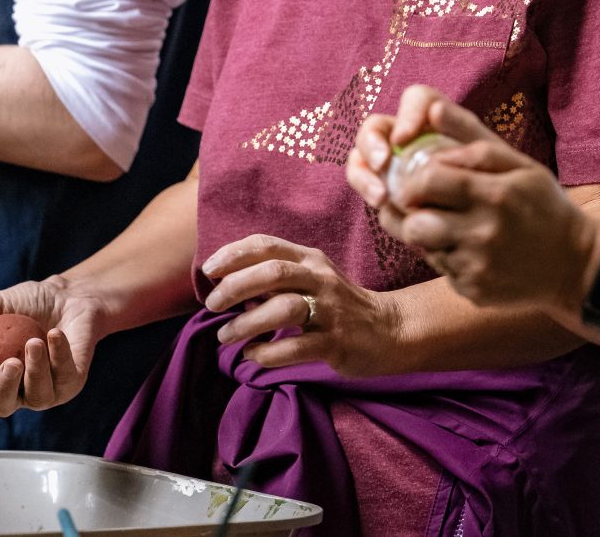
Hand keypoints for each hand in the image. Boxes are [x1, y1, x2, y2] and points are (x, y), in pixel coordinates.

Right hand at [0, 279, 103, 416]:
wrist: (66, 295)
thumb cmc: (26, 304)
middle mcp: (13, 390)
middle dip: (3, 387)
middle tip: (11, 363)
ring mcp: (43, 391)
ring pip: (37, 397)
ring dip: (35, 371)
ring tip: (35, 342)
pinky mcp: (70, 384)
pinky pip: (65, 379)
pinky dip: (60, 357)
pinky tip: (55, 334)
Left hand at [201, 236, 405, 375]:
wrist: (390, 330)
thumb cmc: (339, 305)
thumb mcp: (312, 279)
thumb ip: (276, 278)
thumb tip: (229, 284)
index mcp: (310, 258)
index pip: (266, 244)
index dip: (233, 254)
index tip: (208, 271)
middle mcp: (320, 278)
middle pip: (271, 272)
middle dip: (234, 287)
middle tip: (213, 305)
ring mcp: (331, 310)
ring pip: (282, 309)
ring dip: (246, 324)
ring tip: (226, 337)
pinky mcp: (336, 342)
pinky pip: (296, 347)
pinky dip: (267, 353)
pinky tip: (252, 356)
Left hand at [349, 84, 598, 316]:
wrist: (576, 265)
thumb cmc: (545, 206)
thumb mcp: (519, 164)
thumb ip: (472, 136)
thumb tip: (432, 110)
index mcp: (495, 195)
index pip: (427, 181)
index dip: (413, 180)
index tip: (419, 181)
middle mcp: (484, 233)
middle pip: (415, 223)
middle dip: (413, 212)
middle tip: (425, 206)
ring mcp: (479, 267)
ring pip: (424, 249)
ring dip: (428, 236)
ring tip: (449, 227)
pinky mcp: (475, 291)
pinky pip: (442, 270)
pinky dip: (448, 258)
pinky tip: (472, 251)